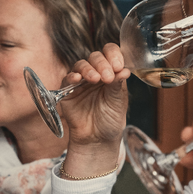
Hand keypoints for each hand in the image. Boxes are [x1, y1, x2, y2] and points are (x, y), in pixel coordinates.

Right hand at [58, 44, 129, 174]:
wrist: (97, 139)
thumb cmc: (110, 120)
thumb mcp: (118, 102)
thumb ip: (118, 84)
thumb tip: (125, 70)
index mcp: (111, 73)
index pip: (111, 54)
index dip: (114, 55)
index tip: (118, 65)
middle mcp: (96, 74)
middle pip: (96, 57)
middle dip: (102, 64)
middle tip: (107, 77)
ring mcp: (81, 81)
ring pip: (82, 65)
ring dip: (88, 69)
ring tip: (95, 79)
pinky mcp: (68, 91)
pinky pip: (67, 78)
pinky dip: (72, 76)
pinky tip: (78, 79)